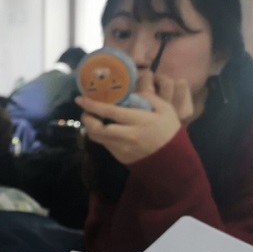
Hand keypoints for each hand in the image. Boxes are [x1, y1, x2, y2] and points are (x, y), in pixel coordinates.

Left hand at [76, 73, 191, 164]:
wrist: (172, 159)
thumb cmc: (169, 130)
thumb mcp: (165, 109)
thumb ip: (148, 97)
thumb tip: (131, 92)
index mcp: (138, 121)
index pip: (109, 112)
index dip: (92, 105)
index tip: (80, 99)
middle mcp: (127, 136)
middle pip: (96, 129)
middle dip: (87, 119)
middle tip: (86, 111)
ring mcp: (121, 148)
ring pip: (97, 138)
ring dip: (91, 128)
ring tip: (93, 118)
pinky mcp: (119, 157)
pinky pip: (105, 144)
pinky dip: (101, 135)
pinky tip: (105, 128)